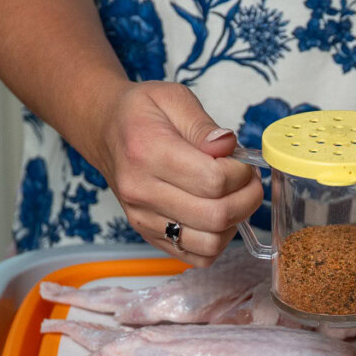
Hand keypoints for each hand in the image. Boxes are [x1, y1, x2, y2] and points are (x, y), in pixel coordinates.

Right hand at [89, 81, 262, 266]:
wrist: (105, 132)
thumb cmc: (141, 113)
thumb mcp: (173, 98)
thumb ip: (203, 124)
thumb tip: (228, 147)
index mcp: (147, 152)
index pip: (213, 180)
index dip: (241, 173)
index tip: (243, 162)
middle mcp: (141, 191)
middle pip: (215, 216)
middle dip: (247, 199)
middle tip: (249, 181)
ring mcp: (143, 218)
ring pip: (209, 243)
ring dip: (236, 222)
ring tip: (235, 198)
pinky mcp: (148, 235)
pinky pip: (196, 257)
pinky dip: (217, 242)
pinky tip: (218, 218)